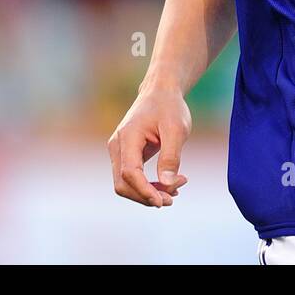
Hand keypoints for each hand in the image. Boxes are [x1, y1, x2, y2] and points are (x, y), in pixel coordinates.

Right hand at [107, 84, 190, 206]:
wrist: (161, 92)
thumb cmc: (169, 107)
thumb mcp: (176, 129)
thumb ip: (171, 156)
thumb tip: (167, 184)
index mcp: (128, 137)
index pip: (129, 172)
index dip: (144, 191)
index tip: (164, 201)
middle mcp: (117, 146)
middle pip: (123, 184)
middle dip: (147, 196)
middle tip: (174, 197)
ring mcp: (119, 152)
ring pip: (126, 184)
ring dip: (149, 193)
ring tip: (176, 189)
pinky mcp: (126, 156)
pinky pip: (132, 178)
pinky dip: (147, 186)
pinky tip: (168, 186)